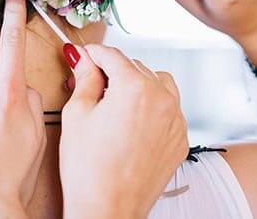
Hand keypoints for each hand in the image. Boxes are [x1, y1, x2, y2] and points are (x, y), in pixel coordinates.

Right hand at [60, 45, 187, 218]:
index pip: (112, 56)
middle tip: (90, 84)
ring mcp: (175, 120)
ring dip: (139, 83)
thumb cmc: (87, 168)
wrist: (108, 210)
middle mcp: (162, 99)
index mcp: (134, 87)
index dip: (93, 53)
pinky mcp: (179, 140)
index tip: (83, 56)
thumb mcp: (77, 114)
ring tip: (115, 101)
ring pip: (159, 83)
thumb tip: (83, 59)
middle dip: (113, 71)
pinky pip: (169, 109)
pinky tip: (132, 122)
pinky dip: (153, 107)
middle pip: (136, 67)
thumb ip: (84, 78)